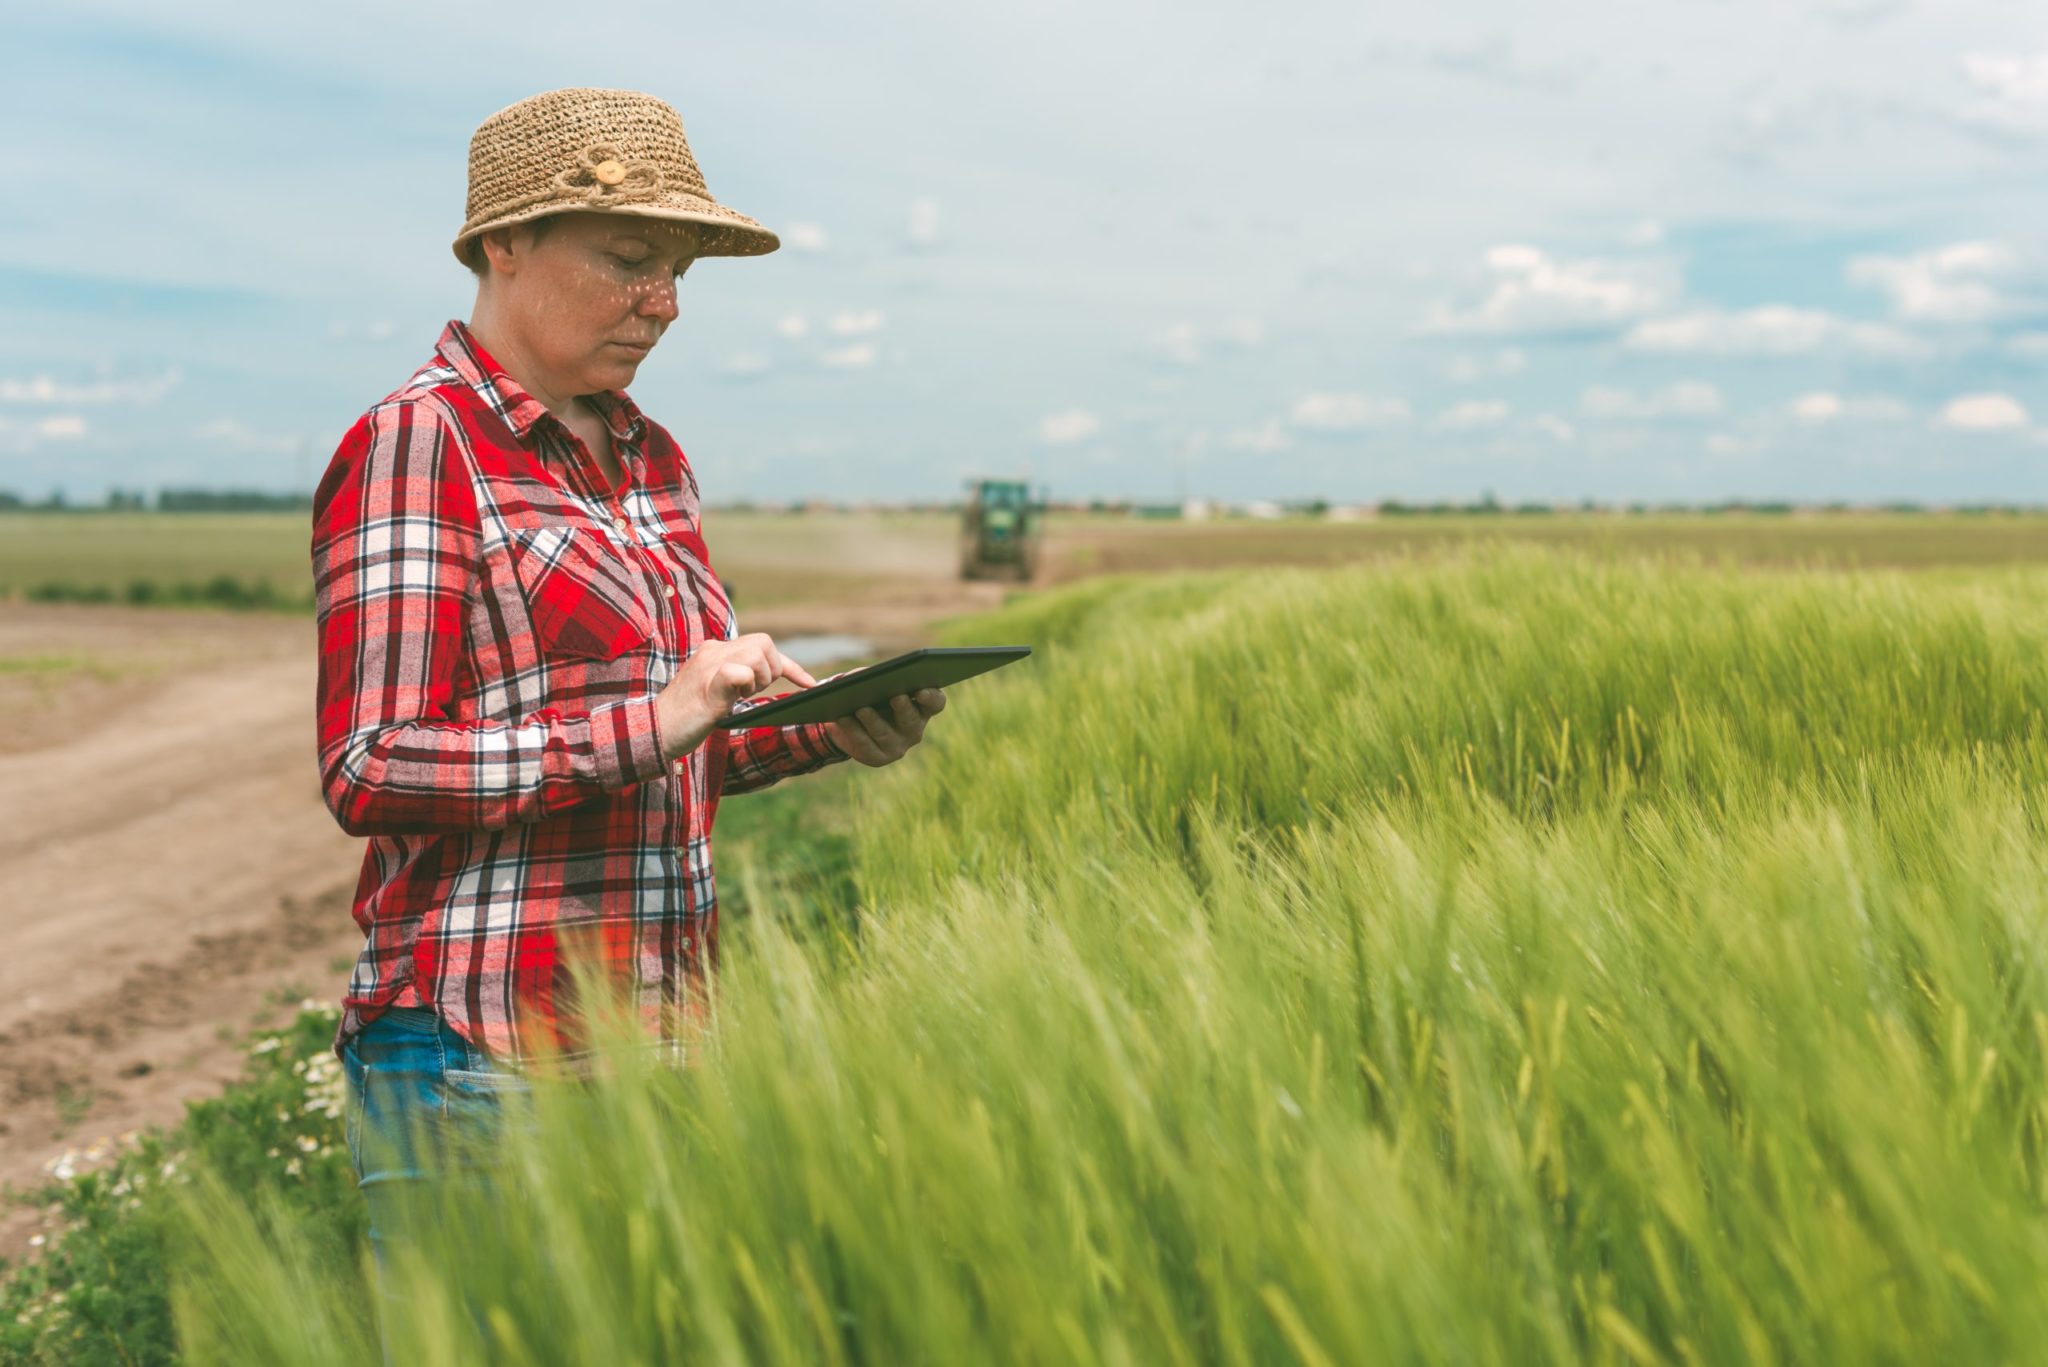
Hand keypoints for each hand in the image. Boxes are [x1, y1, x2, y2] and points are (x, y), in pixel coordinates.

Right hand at [656, 633, 817, 759]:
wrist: (653, 730)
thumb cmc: (685, 717)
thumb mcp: (715, 691)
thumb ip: (734, 679)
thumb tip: (757, 679)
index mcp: (715, 652)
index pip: (760, 645)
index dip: (790, 665)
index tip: (809, 683)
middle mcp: (713, 652)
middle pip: (764, 643)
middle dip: (773, 669)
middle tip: (752, 693)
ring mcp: (709, 666)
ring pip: (756, 653)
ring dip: (760, 679)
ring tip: (740, 697)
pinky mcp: (707, 684)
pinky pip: (737, 672)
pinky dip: (745, 683)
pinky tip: (736, 698)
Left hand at [824, 688, 945, 766]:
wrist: (848, 720)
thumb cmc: (868, 693)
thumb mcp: (870, 681)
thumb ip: (871, 676)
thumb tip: (861, 678)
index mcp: (921, 706)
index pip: (936, 702)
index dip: (931, 697)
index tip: (921, 691)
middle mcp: (913, 729)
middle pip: (912, 719)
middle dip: (903, 708)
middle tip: (896, 696)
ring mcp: (897, 746)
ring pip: (885, 733)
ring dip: (873, 720)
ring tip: (861, 708)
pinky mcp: (878, 758)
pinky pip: (865, 745)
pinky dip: (853, 730)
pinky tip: (843, 718)